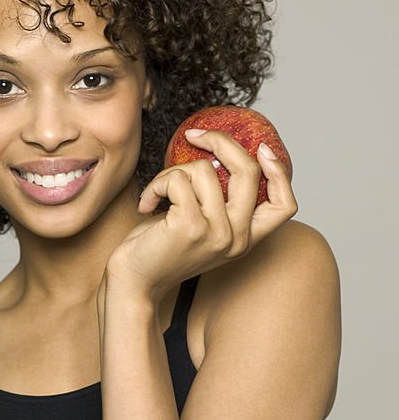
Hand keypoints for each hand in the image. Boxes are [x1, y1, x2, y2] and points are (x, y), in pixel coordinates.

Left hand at [106, 130, 297, 305]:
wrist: (133, 283)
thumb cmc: (160, 249)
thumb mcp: (199, 225)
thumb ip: (217, 201)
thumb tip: (219, 152)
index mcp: (245, 239)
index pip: (285, 205)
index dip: (279, 172)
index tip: (261, 149)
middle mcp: (237, 238)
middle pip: (248, 171)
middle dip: (221, 142)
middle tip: (194, 135)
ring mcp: (217, 233)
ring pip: (205, 170)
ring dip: (173, 172)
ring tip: (158, 193)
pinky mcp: (191, 226)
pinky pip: (178, 180)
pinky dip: (157, 184)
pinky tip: (146, 203)